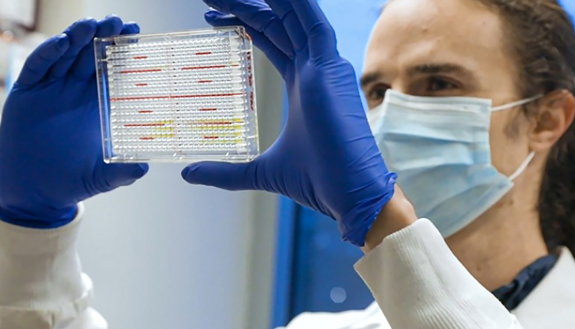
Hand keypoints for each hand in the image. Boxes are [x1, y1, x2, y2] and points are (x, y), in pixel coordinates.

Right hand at [0, 16, 148, 228]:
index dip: (125, 53)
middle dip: (104, 37)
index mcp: (99, 106)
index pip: (115, 73)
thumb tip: (144, 167)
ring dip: (78, 38)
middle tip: (118, 21)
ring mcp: (52, 90)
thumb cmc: (72, 180)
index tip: (137, 34)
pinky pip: (38, 68)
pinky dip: (48, 53)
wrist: (35, 190)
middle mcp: (77, 93)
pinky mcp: (27, 93)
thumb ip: (123, 172)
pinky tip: (62, 43)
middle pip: (92, 57)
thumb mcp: (102, 177)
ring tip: (93, 24)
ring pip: (66, 56)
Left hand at [182, 0, 395, 245]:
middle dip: (247, 7)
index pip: (272, 42)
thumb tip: (189, 174)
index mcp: (303, 85)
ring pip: (294, 18)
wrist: (349, 193)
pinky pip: (311, 23)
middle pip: (279, 25)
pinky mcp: (331, 68)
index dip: (245, 25)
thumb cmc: (317, 181)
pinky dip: (294, 4)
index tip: (214, 17)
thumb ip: (226, 171)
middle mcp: (316, 70)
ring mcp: (325, 67)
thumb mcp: (259, 171)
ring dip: (264, 1)